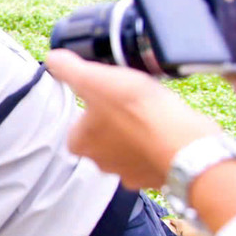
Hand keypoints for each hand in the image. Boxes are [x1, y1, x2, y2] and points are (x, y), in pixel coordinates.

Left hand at [46, 50, 222, 188]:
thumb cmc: (135, 111)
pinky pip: (154, 158)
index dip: (90, 110)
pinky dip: (159, 146)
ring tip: (150, 116)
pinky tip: (167, 131)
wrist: (182, 142)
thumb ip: (69, 68)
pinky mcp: (156, 177)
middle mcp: (101, 163)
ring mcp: (130, 173)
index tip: (104, 98)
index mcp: (79, 143)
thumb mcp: (94, 79)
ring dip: (137, 135)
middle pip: (102, 139)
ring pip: (128, 150)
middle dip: (114, 124)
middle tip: (130, 105)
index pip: (77, 126)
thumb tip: (53, 58)